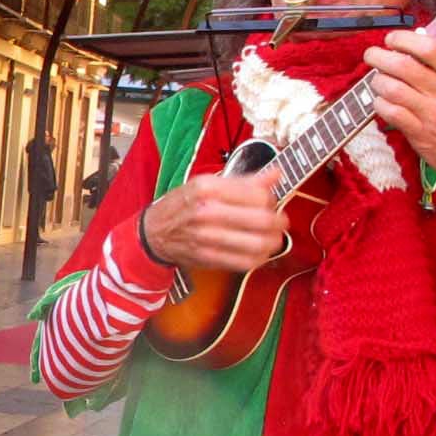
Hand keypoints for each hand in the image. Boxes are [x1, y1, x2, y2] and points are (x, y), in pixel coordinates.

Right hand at [140, 169, 286, 273]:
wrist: (155, 231)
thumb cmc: (183, 204)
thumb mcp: (208, 183)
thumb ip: (244, 180)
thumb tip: (275, 174)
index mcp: (208, 188)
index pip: (258, 195)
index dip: (271, 199)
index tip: (270, 202)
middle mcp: (206, 211)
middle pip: (261, 219)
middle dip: (278, 221)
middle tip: (280, 221)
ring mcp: (207, 237)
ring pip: (257, 243)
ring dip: (273, 241)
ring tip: (274, 237)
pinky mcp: (208, 257)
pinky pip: (245, 261)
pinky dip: (260, 258)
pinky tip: (261, 251)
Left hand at [361, 30, 435, 228]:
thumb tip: (419, 50)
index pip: (430, 48)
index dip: (405, 40)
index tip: (392, 39)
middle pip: (404, 66)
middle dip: (381, 57)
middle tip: (372, 55)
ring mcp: (432, 114)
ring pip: (393, 88)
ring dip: (378, 81)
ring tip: (377, 79)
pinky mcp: (419, 134)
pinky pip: (390, 113)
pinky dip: (380, 104)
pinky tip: (381, 101)